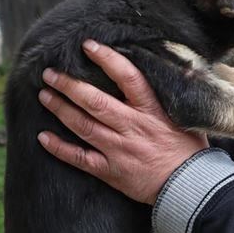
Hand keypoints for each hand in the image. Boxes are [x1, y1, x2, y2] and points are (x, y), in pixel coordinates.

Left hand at [36, 40, 208, 204]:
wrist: (190, 186)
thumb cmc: (190, 150)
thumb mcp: (186, 116)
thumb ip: (170, 96)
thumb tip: (174, 69)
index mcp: (152, 111)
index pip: (128, 77)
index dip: (107, 59)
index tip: (89, 46)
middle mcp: (132, 127)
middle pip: (94, 101)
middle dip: (69, 85)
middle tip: (50, 73)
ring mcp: (119, 150)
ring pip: (82, 125)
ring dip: (60, 109)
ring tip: (45, 95)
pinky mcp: (111, 171)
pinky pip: (79, 158)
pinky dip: (59, 148)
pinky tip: (43, 137)